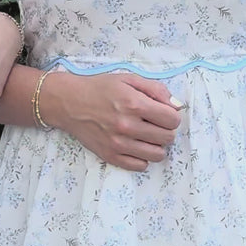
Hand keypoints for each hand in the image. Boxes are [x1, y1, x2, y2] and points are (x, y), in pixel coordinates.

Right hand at [42, 71, 183, 170]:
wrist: (69, 102)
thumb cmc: (100, 88)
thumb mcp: (129, 79)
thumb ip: (156, 90)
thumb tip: (177, 106)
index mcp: (134, 104)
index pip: (172, 120)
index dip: (171, 116)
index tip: (163, 114)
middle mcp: (127, 126)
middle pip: (167, 138)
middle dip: (165, 130)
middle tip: (154, 124)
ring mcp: (118, 144)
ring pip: (157, 155)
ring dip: (156, 145)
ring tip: (146, 136)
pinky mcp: (110, 156)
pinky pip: (140, 166)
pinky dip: (142, 157)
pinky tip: (135, 146)